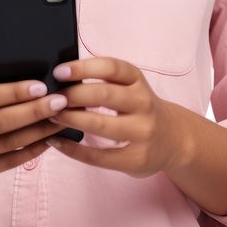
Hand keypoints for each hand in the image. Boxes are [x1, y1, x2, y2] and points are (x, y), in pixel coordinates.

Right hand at [0, 74, 65, 182]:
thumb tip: (27, 75)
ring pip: (7, 144)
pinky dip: (30, 152)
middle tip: (61, 101)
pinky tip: (47, 140)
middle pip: (0, 122)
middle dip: (35, 111)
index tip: (42, 85)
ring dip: (39, 132)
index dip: (15, 92)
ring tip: (60, 120)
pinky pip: (6, 163)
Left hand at [43, 57, 188, 178]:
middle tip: (51, 97)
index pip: (111, 67)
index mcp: (138, 81)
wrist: (175, 139)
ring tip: (52, 116)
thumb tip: (62, 78)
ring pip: (100, 125)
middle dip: (72, 95)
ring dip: (71, 119)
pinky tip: (57, 142)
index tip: (59, 72)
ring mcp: (142, 132)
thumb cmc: (140, 107)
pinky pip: (99, 156)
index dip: (83, 67)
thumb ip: (105, 81)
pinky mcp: (136, 158)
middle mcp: (143, 104)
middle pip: (103, 95)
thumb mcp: (131, 87)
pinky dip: (74, 149)